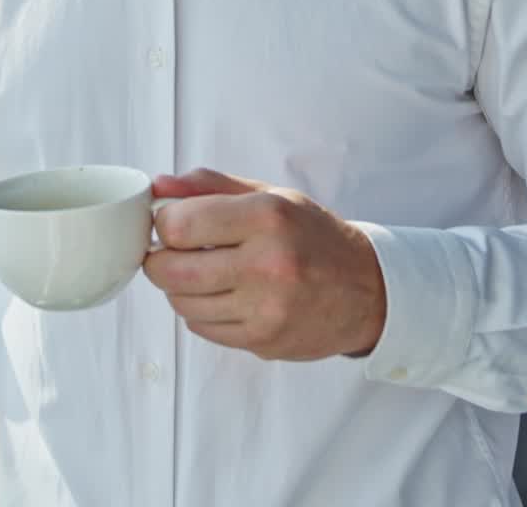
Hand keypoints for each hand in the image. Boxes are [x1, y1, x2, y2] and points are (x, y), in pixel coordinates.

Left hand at [142, 168, 385, 360]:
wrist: (367, 290)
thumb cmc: (313, 236)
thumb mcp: (269, 195)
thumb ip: (210, 186)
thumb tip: (159, 186)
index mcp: (267, 217)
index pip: (181, 224)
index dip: (164, 222)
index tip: (170, 221)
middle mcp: (267, 264)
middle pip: (172, 270)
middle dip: (159, 259)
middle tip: (169, 250)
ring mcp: (266, 309)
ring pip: (182, 304)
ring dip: (178, 287)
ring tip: (199, 271)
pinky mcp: (263, 341)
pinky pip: (203, 329)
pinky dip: (199, 312)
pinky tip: (220, 294)